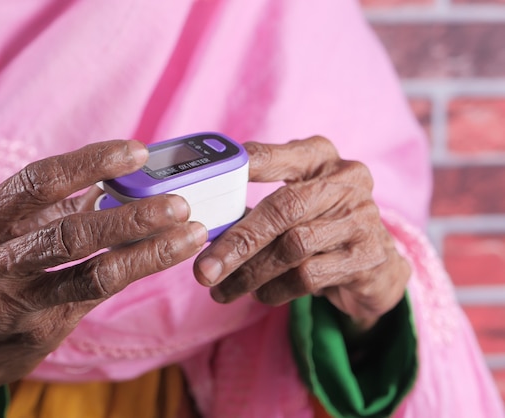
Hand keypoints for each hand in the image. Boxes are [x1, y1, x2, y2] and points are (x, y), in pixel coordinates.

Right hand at [0, 140, 206, 413]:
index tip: (138, 152)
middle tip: (178, 202)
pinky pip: (94, 294)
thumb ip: (50, 207)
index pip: (37, 181)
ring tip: (190, 232)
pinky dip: (134, 271)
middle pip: (68, 229)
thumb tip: (113, 177)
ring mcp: (10, 300)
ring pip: (88, 269)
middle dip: (131, 214)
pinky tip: (164, 256)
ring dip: (147, 249)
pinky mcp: (35, 328)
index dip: (91, 163)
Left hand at [193, 136, 409, 330]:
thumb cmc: (320, 225)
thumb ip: (255, 204)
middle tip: (204, 270)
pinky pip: (309, 275)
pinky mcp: (367, 256)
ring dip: (251, 273)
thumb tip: (203, 226)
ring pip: (294, 246)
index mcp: (319, 157)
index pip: (276, 155)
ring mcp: (361, 218)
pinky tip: (259, 294)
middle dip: (239, 241)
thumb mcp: (294, 203)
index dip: (244, 167)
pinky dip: (276, 289)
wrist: (376, 265)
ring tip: (222, 289)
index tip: (210, 183)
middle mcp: (345, 180)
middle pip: (283, 207)